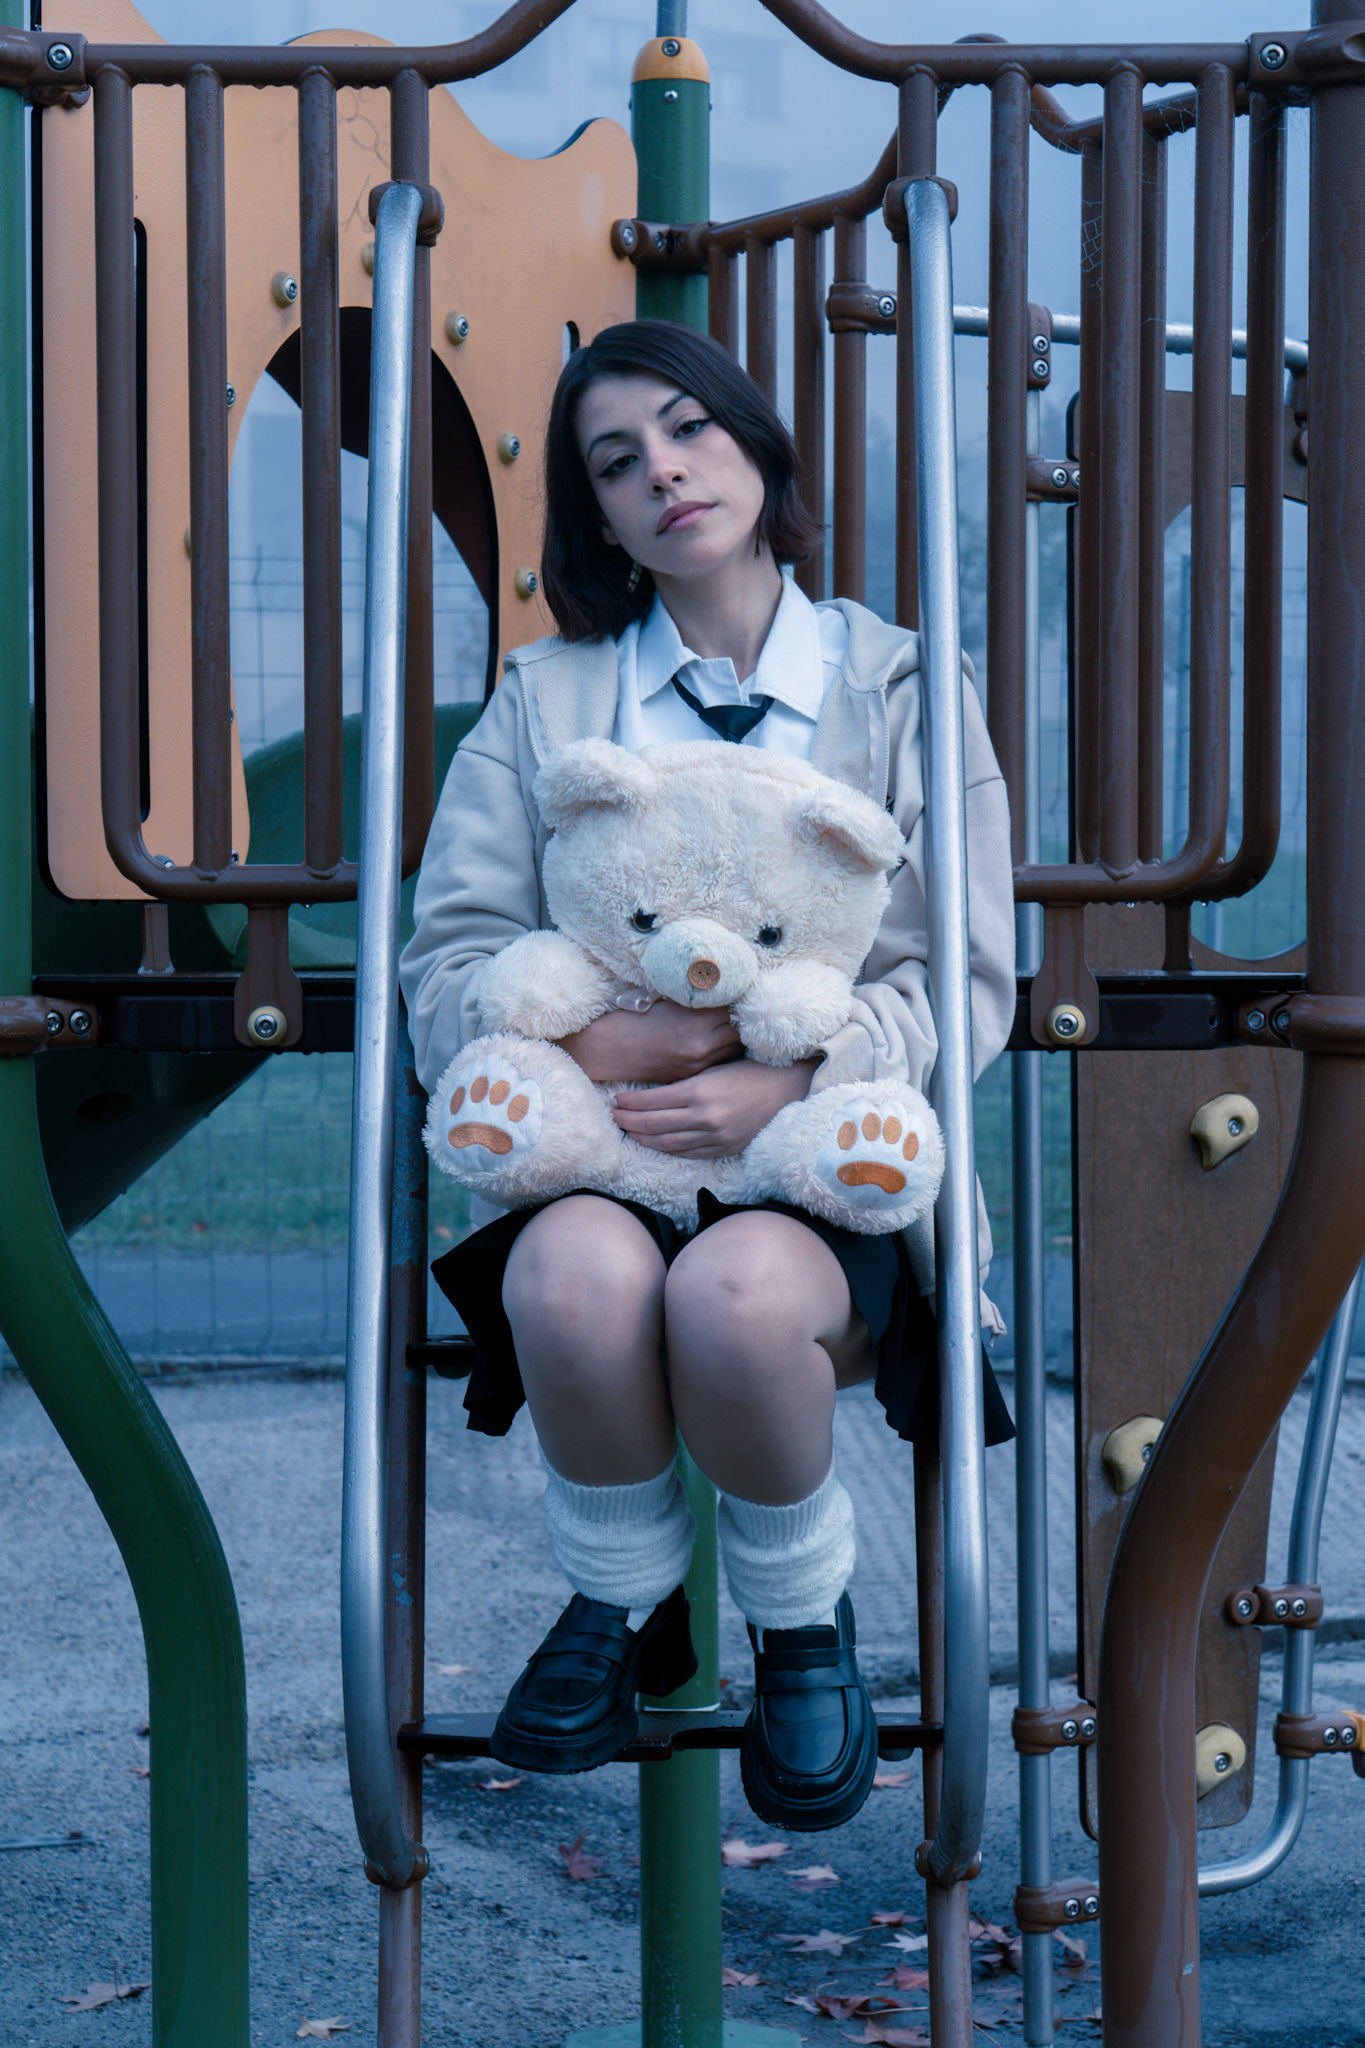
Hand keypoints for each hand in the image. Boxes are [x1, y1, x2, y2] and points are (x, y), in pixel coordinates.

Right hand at [556, 1000, 741, 1083]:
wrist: (608, 1049)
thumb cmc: (633, 1018)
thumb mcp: (668, 1000)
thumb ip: (698, 997)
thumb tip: (725, 987)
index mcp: (696, 1022)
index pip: (735, 1008)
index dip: (741, 998)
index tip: (744, 990)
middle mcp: (701, 1047)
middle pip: (739, 1031)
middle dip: (742, 1018)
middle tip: (745, 1007)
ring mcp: (697, 1065)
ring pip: (733, 1050)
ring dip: (735, 1036)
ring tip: (736, 1024)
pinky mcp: (690, 1076)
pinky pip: (718, 1062)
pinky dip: (722, 1051)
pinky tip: (720, 1041)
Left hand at [612, 1057, 818, 1157]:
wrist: (789, 1088)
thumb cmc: (752, 1069)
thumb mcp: (715, 1067)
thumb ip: (687, 1081)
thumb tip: (654, 1091)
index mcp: (701, 1090)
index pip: (653, 1101)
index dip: (631, 1102)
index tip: (616, 1100)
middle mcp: (705, 1116)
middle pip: (654, 1124)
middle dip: (629, 1121)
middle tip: (613, 1117)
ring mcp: (715, 1136)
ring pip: (668, 1142)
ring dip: (644, 1138)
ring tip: (628, 1131)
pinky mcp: (724, 1148)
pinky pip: (688, 1153)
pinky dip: (667, 1149)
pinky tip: (655, 1144)